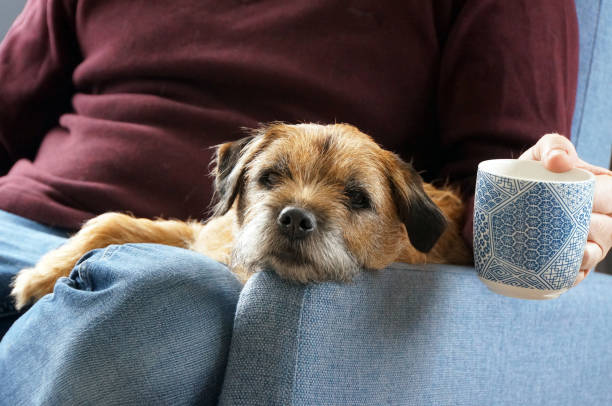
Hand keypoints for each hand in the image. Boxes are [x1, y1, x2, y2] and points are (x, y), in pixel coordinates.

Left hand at [519, 134, 611, 285]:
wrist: (513, 196)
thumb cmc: (537, 169)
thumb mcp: (543, 151)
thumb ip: (553, 146)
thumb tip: (557, 161)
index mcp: (606, 189)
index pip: (610, 196)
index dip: (597, 201)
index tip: (575, 201)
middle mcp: (606, 219)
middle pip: (605, 230)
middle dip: (586, 231)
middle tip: (555, 226)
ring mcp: (592, 243)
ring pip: (593, 255)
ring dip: (579, 257)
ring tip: (556, 251)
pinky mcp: (575, 263)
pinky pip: (577, 274)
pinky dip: (568, 277)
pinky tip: (557, 278)